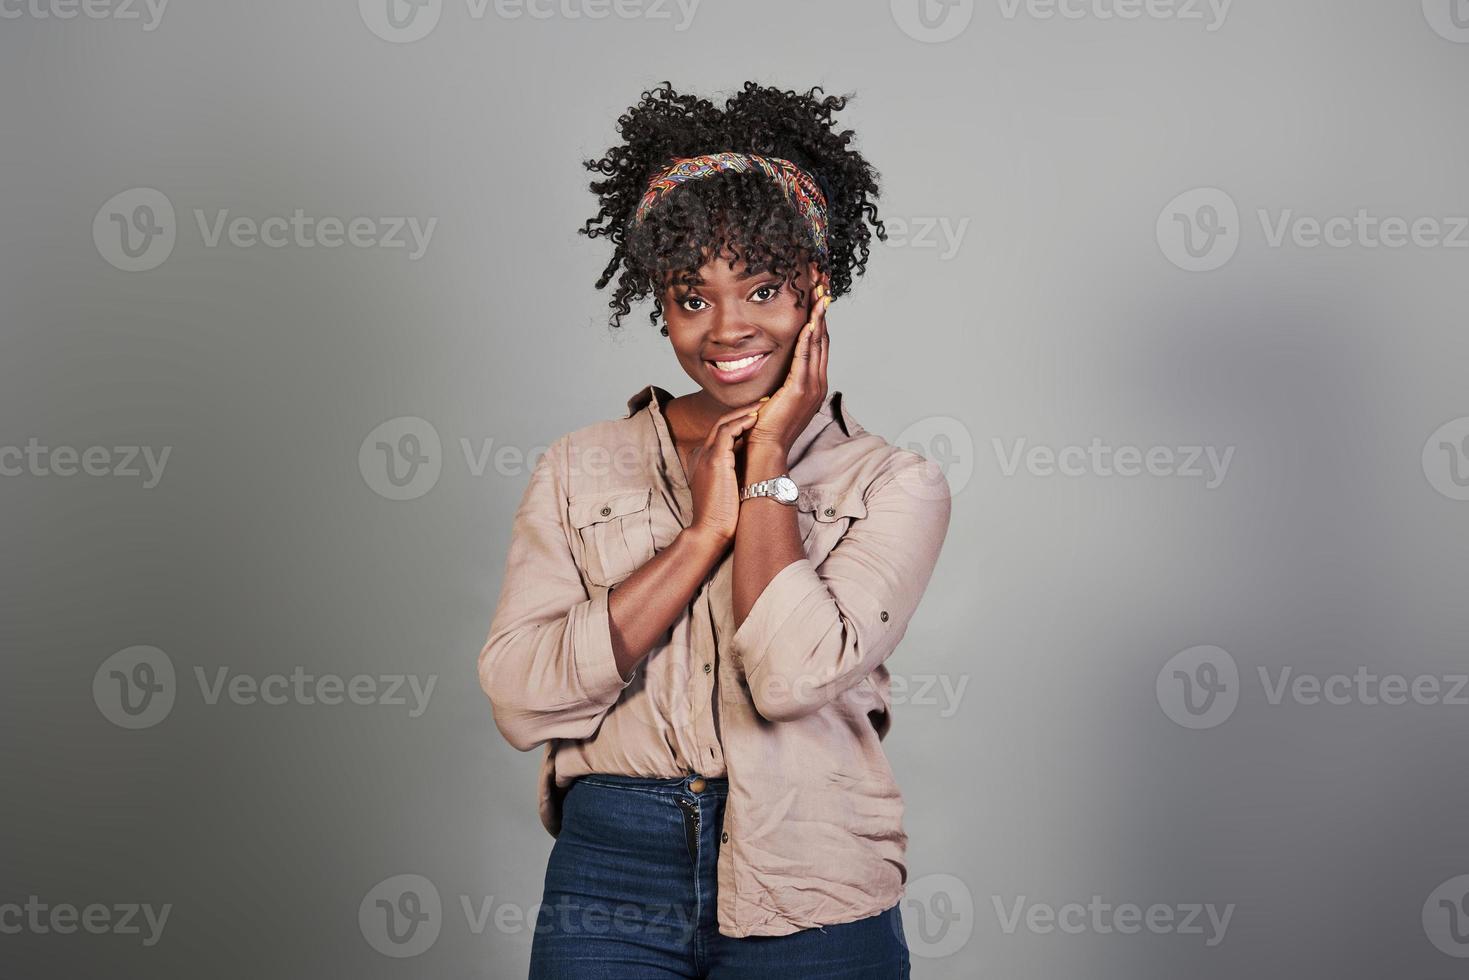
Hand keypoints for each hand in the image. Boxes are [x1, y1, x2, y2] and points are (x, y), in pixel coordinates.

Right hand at [687, 401, 763, 545]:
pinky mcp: (714, 461)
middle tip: (763, 402)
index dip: (739, 421)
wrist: (710, 532)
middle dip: (743, 410)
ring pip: (724, 423)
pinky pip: (727, 432)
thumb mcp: (728, 487)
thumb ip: (735, 472)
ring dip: (744, 411)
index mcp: (703, 460)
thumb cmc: (722, 515)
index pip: (721, 433)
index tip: (758, 415)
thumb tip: (755, 462)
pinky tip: (755, 417)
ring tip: (763, 404)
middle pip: (721, 423)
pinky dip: (741, 422)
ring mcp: (705, 456)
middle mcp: (701, 454)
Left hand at [745, 268, 830, 458]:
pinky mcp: (800, 390)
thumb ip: (779, 378)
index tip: (816, 294)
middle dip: (822, 309)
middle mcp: (818, 382)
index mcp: (813, 382)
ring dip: (819, 315)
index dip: (819, 316)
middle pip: (823, 336)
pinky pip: (805, 356)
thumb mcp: (775, 395)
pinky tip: (809, 319)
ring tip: (818, 291)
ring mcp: (812, 386)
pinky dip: (808, 336)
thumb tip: (768, 362)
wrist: (765, 449)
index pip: (818, 342)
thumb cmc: (765, 425)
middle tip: (821, 283)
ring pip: (818, 343)